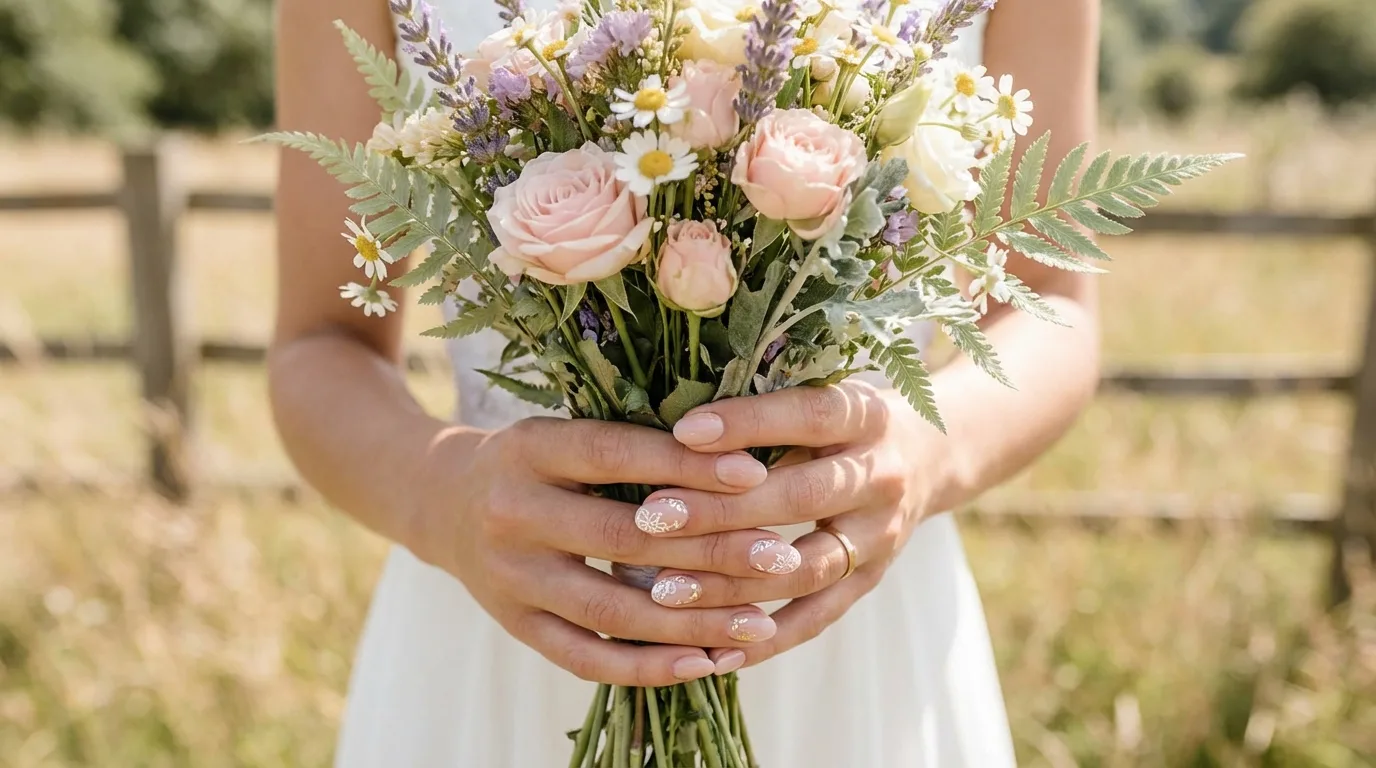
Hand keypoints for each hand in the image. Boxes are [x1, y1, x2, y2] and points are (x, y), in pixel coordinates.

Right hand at [402, 416, 796, 685]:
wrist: (444, 502)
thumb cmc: (537, 460)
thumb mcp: (569, 431)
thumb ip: (635, 443)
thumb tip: (741, 461)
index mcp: (529, 448)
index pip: (615, 455)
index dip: (685, 466)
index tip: (755, 474)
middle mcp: (511, 513)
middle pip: (622, 538)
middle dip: (709, 549)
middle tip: (780, 556)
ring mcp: (509, 577)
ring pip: (611, 609)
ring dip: (693, 622)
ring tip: (761, 623)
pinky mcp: (514, 625)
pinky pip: (586, 657)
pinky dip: (647, 666)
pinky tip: (705, 664)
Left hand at [631, 380, 940, 671]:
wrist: (926, 455)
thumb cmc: (839, 418)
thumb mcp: (817, 392)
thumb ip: (762, 409)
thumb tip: (674, 428)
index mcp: (865, 416)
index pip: (807, 417)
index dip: (748, 424)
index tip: (682, 432)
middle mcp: (880, 477)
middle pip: (802, 498)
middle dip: (723, 511)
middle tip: (653, 517)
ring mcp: (880, 536)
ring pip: (806, 569)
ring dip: (734, 583)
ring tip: (665, 589)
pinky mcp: (870, 581)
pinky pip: (815, 618)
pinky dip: (764, 640)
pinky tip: (711, 653)